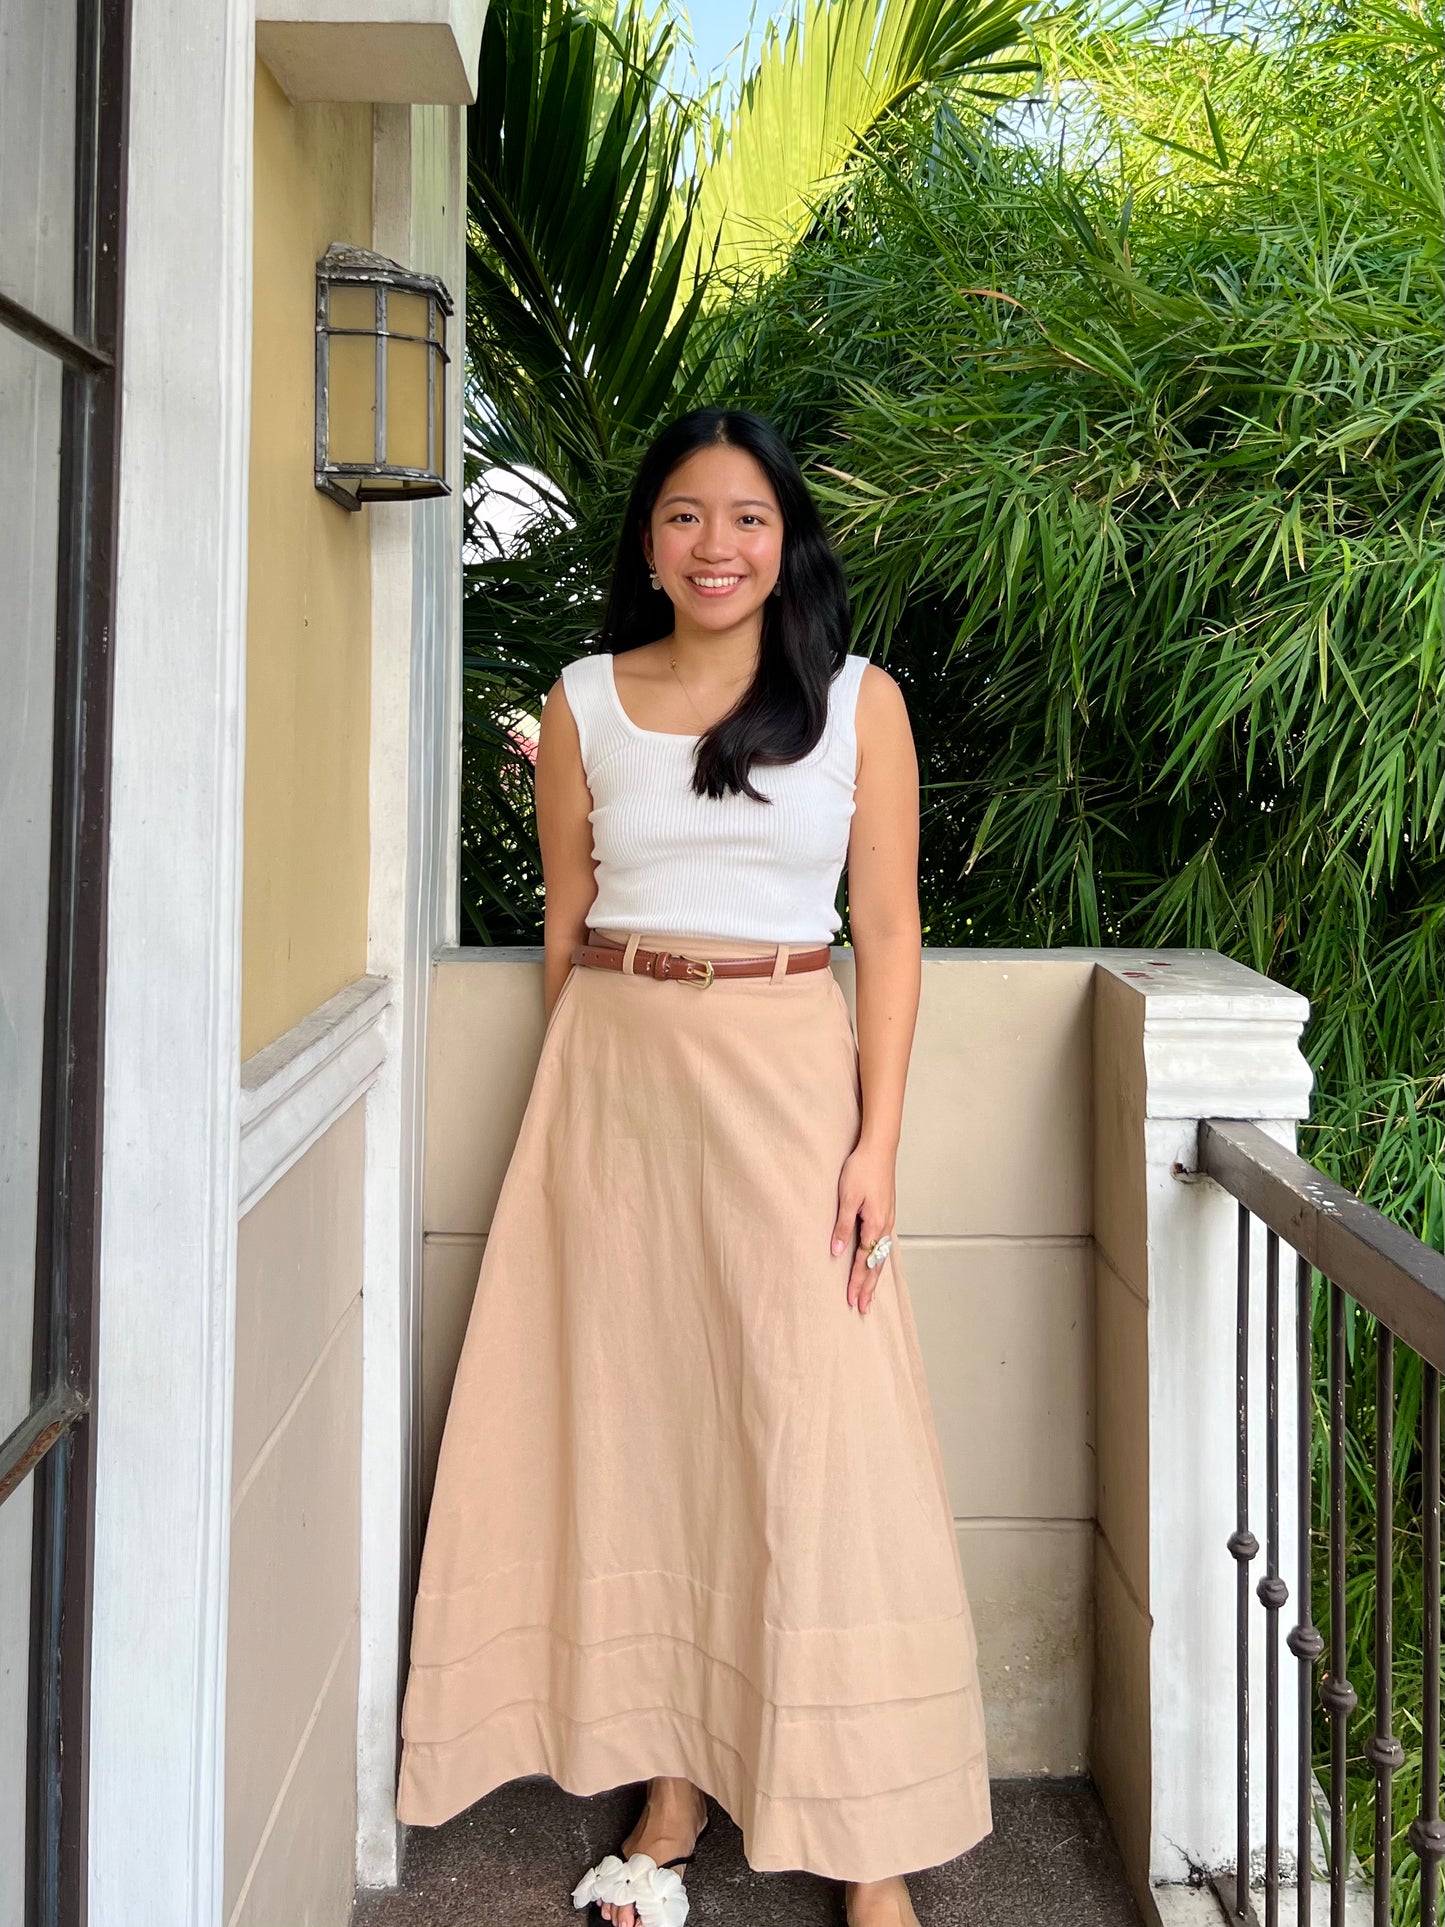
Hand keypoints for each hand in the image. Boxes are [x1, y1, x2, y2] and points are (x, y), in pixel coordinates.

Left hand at [830, 1140, 896, 1316]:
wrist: (880, 1148)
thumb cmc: (862, 1169)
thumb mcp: (847, 1197)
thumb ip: (843, 1226)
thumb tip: (837, 1252)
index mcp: (875, 1224)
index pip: (864, 1261)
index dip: (856, 1281)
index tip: (851, 1299)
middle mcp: (885, 1226)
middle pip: (876, 1264)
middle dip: (868, 1287)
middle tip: (862, 1308)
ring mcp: (888, 1220)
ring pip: (881, 1256)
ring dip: (874, 1277)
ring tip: (869, 1295)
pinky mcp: (886, 1214)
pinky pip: (883, 1245)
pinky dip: (878, 1261)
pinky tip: (876, 1265)